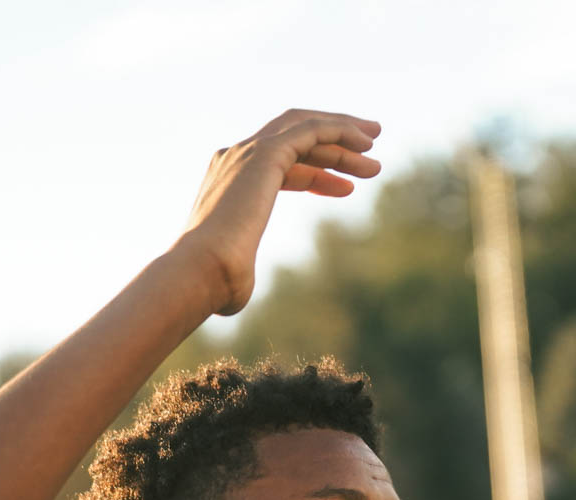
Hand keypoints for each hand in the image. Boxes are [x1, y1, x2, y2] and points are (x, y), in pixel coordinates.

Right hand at [175, 109, 380, 315]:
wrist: (200, 270)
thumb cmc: (214, 284)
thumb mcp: (231, 276)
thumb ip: (237, 274)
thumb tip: (232, 295)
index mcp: (225, 182)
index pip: (278, 165)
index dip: (317, 171)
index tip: (348, 186)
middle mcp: (234, 158)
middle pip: (292, 136)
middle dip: (331, 135)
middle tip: (368, 144)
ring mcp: (248, 152)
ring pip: (305, 128)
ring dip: (343, 135)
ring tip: (375, 147)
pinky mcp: (266, 154)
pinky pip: (311, 131)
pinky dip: (339, 131)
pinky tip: (364, 145)